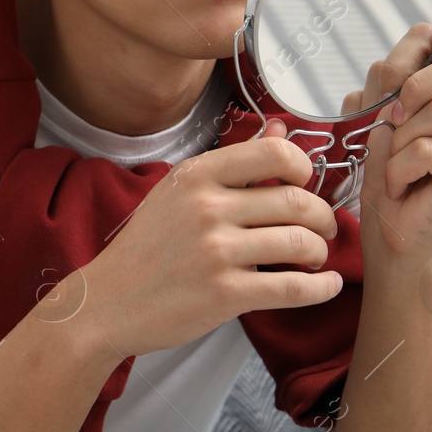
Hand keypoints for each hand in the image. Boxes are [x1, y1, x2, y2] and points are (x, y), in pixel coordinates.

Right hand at [76, 119, 342, 360]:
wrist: (106, 303)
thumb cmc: (144, 249)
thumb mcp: (178, 193)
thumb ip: (234, 163)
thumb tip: (282, 128)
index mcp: (196, 176)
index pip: (275, 153)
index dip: (304, 168)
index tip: (305, 184)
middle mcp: (207, 208)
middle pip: (298, 200)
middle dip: (323, 217)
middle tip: (324, 228)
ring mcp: (216, 251)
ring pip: (301, 243)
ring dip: (319, 252)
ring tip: (313, 257)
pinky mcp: (225, 294)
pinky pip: (294, 287)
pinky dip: (321, 287)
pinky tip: (326, 283)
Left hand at [357, 13, 431, 263]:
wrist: (388, 223)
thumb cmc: (387, 163)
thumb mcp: (381, 104)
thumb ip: (400, 68)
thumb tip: (431, 36)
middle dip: (412, 87)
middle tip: (396, 120)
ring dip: (400, 136)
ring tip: (398, 159)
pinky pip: (430, 148)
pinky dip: (399, 165)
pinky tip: (402, 181)